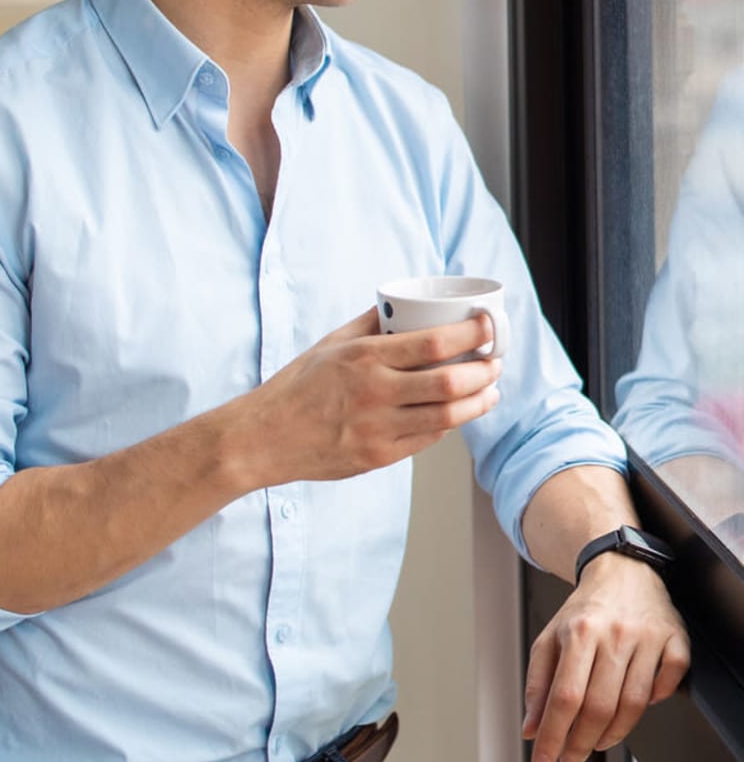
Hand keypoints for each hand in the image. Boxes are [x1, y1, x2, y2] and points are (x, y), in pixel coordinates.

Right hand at [237, 306, 503, 488]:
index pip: (434, 343)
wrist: (265, 437)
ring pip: (447, 416)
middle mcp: (375, 392)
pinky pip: (427, 439)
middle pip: (449, 382)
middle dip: (483, 371)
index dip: (470, 334)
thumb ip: (371, 323)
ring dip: (478, 402)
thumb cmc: (298, 386)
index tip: (487, 326)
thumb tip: (404, 304)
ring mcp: (378, 428)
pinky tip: (457, 413)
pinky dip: (449, 424)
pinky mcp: (378, 457)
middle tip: (495, 362)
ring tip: (490, 390)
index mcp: (365, 357)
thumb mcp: (331, 342)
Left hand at [521, 552, 689, 761]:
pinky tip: (635, 706)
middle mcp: (614, 633)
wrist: (621, 570)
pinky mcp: (675, 638)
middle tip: (570, 760)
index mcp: (578, 631)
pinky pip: (670, 682)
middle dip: (581, 743)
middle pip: (599, 706)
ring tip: (596, 742)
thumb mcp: (550, 639)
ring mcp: (648, 635)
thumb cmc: (584, 611)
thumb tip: (531, 730)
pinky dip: (656, 701)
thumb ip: (538, 684)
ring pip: (635, 703)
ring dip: (613, 734)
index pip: (564, 697)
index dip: (553, 736)